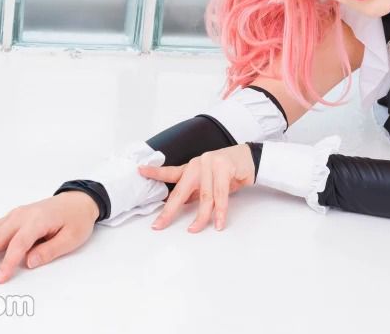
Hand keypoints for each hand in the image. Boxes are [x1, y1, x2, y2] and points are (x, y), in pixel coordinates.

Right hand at [0, 191, 99, 283]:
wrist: (77, 201)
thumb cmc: (76, 219)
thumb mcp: (72, 238)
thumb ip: (50, 250)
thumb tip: (29, 262)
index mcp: (37, 220)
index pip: (18, 244)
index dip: (7, 263)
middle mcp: (21, 216)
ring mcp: (13, 215)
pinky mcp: (10, 217)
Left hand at [138, 144, 255, 232]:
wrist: (250, 159)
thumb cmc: (229, 172)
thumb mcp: (209, 182)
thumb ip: (196, 192)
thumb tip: (181, 206)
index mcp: (192, 167)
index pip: (171, 172)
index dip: (155, 173)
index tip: (140, 171)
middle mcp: (198, 164)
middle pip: (181, 191)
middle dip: (170, 211)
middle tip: (160, 224)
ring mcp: (211, 164)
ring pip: (204, 197)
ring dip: (201, 217)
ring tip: (194, 229)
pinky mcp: (224, 167)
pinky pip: (221, 195)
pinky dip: (220, 211)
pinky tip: (219, 222)